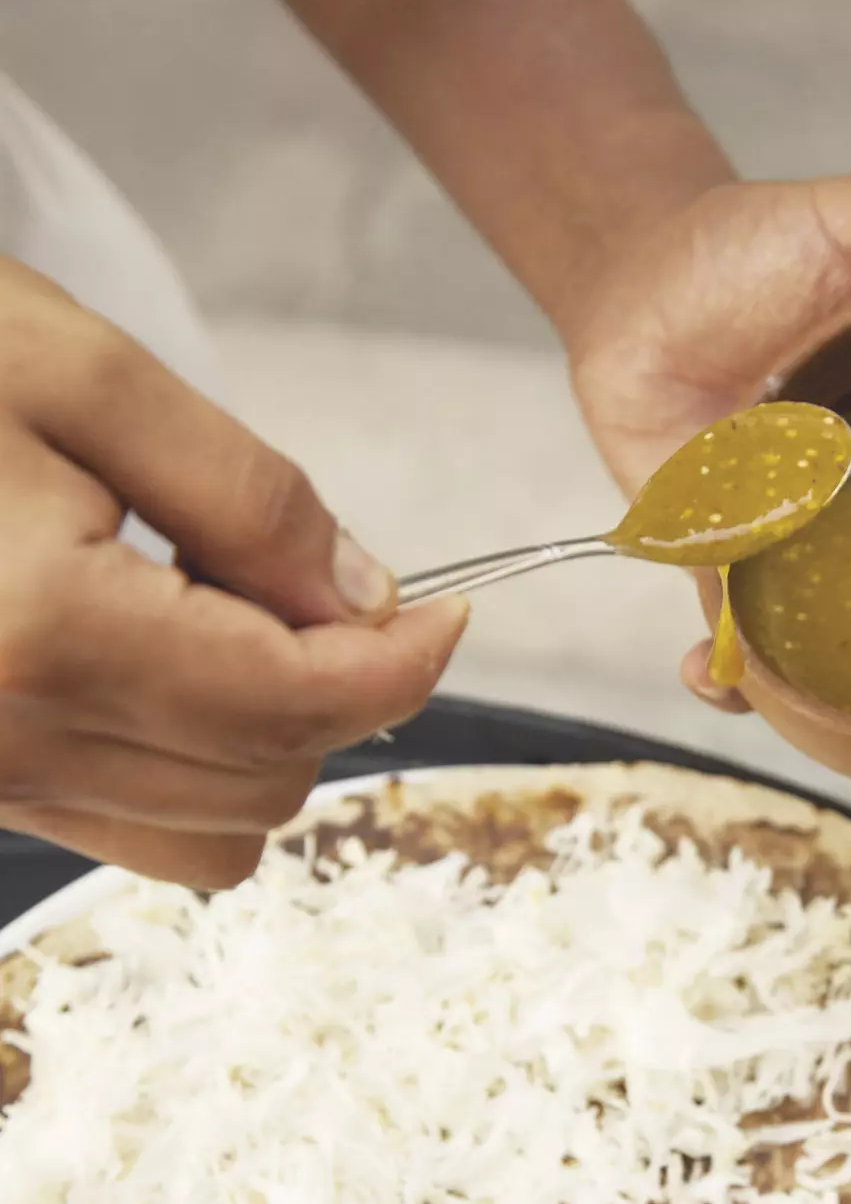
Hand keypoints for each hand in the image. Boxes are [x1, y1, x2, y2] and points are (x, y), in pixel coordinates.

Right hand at [0, 258, 466, 885]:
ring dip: (263, 731)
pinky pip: (131, 823)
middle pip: (268, 779)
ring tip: (207, 598)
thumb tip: (366, 600)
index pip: (296, 704)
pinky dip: (189, 757)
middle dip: (331, 685)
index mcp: (43, 636)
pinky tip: (154, 646)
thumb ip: (246, 495)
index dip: (404, 662)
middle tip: (296, 565)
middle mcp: (4, 739)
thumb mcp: (82, 372)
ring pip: (210, 831)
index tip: (452, 608)